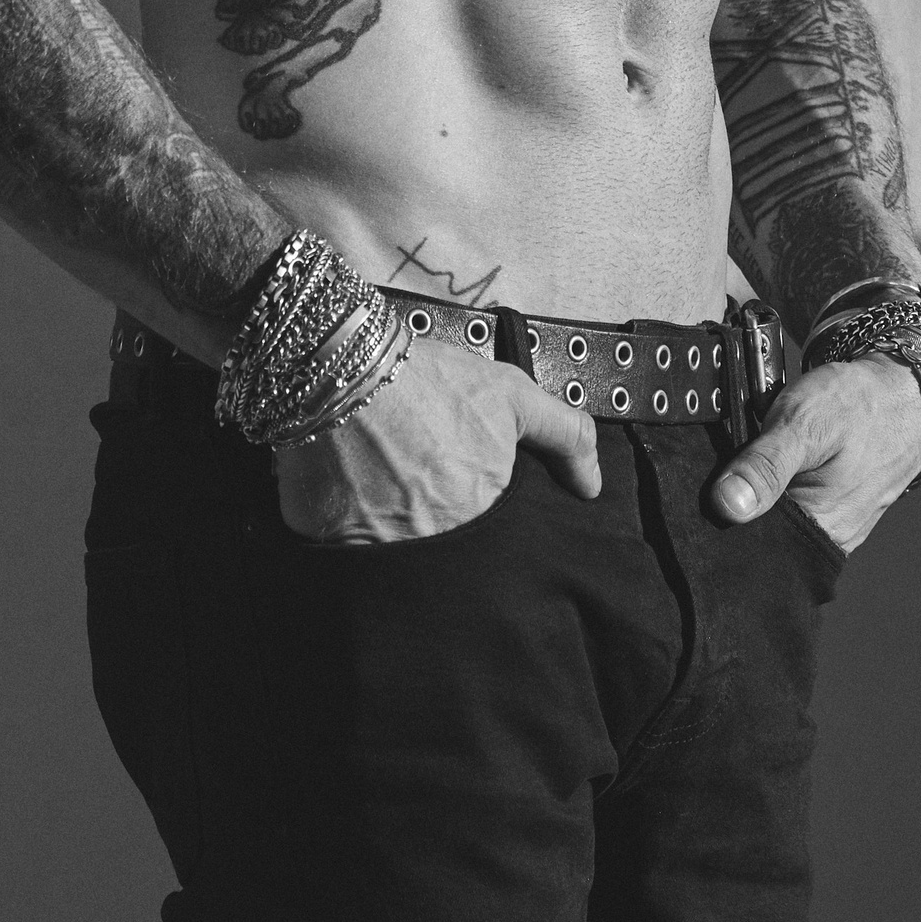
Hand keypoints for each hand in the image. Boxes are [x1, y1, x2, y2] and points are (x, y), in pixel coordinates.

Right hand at [275, 339, 601, 545]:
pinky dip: (350, 530)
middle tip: (417, 481)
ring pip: (399, 558)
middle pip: (448, 551)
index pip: (494, 543)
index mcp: (480, 513)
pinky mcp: (328, 546)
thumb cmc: (426, 379)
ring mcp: (378, 550)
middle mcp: (434, 541)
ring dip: (395, 530)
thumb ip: (563, 436)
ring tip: (384, 483)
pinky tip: (351, 492)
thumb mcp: (509, 393)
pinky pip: (347, 554)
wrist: (341, 364)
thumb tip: (592, 485)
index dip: (475, 513)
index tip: (456, 488)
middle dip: (438, 525)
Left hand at [709, 355, 920, 551]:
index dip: (724, 517)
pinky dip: (781, 484)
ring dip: (763, 490)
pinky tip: (784, 461)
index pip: (753, 544)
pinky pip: (796, 506)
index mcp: (823, 529)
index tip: (711, 486)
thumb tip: (727, 506)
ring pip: (779, 518)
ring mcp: (837, 525)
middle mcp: (832, 538)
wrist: (901, 390)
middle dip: (743, 500)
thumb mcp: (803, 424)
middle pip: (765, 534)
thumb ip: (764, 466)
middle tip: (745, 459)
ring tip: (770, 456)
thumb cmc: (856, 404)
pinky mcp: (837, 510)